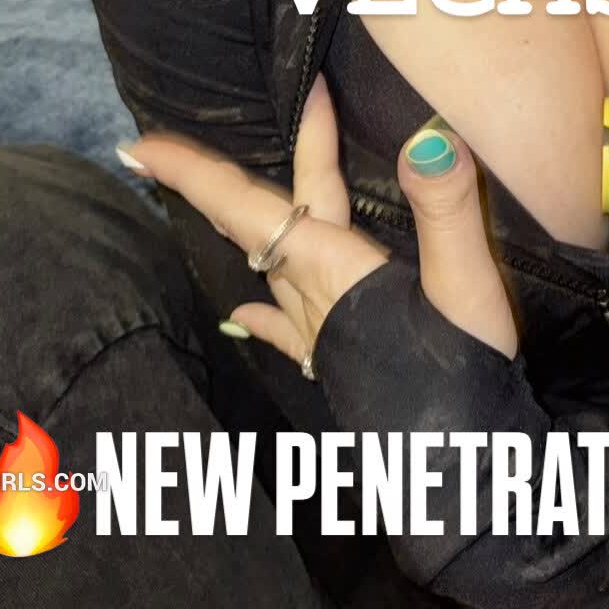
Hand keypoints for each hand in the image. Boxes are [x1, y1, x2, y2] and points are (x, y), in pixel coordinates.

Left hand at [121, 73, 518, 365]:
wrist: (462, 471)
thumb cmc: (460, 374)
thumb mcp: (466, 282)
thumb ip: (447, 207)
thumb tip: (429, 136)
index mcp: (330, 265)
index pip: (246, 207)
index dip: (197, 173)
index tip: (141, 145)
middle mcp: (311, 291)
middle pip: (249, 222)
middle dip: (206, 178)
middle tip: (152, 146)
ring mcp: (318, 329)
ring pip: (264, 259)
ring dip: (237, 219)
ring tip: (211, 192)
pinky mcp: (336, 360)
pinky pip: (283, 326)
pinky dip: (260, 312)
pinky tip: (243, 317)